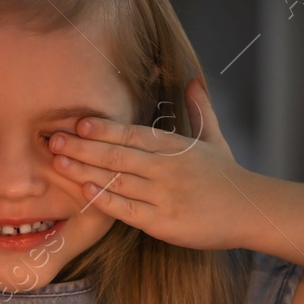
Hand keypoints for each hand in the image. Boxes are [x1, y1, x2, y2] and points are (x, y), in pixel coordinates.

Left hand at [47, 78, 248, 249]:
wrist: (252, 211)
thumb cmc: (228, 176)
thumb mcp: (215, 138)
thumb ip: (200, 109)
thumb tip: (193, 80)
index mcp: (175, 147)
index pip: (134, 134)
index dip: (105, 128)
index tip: (79, 122)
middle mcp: (167, 169)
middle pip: (118, 155)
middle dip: (83, 146)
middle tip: (52, 138)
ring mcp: (164, 195)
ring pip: (117, 180)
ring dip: (85, 169)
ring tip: (58, 161)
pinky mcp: (163, 222)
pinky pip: (127, 210)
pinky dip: (105, 199)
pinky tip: (84, 189)